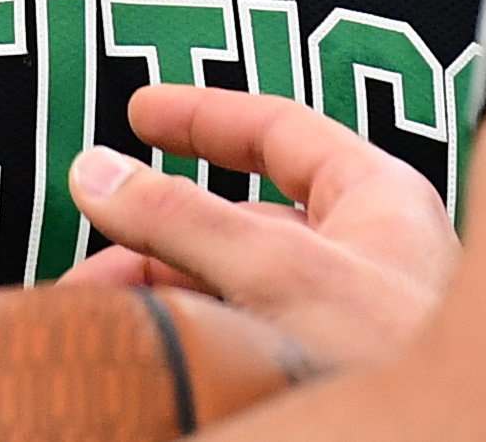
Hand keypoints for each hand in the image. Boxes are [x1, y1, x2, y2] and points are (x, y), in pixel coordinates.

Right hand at [62, 84, 460, 370]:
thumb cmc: (396, 355)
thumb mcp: (276, 272)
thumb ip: (183, 219)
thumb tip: (94, 172)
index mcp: (377, 198)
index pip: (280, 131)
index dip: (204, 118)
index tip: (137, 112)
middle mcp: (366, 253)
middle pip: (242, 224)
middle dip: (158, 243)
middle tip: (88, 282)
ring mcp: (352, 321)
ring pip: (241, 290)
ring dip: (171, 301)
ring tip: (103, 329)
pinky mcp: (332, 372)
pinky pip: (251, 342)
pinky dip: (199, 343)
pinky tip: (156, 359)